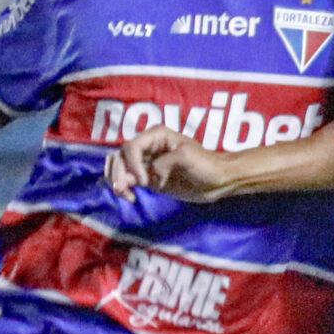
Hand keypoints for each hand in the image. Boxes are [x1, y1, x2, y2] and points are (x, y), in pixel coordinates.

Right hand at [108, 124, 235, 201]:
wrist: (218, 180)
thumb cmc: (206, 164)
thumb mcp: (187, 158)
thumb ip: (164, 163)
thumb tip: (149, 175)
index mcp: (156, 135)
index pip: (131, 147)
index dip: (132, 165)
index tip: (146, 182)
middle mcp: (147, 147)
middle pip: (119, 156)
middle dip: (117, 173)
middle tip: (123, 190)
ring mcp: (145, 163)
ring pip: (117, 167)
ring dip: (115, 180)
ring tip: (126, 195)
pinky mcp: (147, 178)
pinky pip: (126, 180)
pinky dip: (122, 188)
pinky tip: (131, 197)